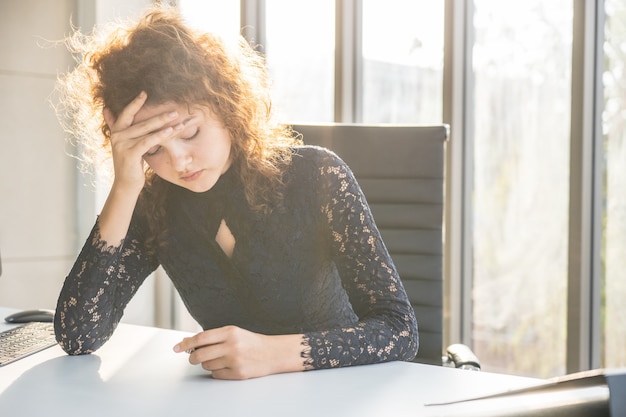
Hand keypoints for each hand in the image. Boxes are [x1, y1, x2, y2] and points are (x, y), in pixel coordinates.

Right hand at [103, 91, 181, 192]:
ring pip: (146, 130)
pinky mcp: (130, 153)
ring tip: (177, 119)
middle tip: (175, 110)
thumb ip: (118, 127)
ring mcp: (122, 144)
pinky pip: (148, 141)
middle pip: (140, 121)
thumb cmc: (130, 164)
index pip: (126, 113)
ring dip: (164, 124)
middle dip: (159, 115)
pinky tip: (171, 131)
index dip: (135, 103)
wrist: (126, 184)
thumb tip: (107, 110)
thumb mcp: (125, 144)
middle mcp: (117, 136)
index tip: (144, 92)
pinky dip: (161, 135)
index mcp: (116, 132)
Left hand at [173, 326, 304, 379]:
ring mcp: (235, 360)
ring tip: (220, 359)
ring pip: (207, 366)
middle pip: (200, 355)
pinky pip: (216, 375)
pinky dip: (217, 372)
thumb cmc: (250, 342)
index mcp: (230, 332)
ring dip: (208, 364)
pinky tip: (227, 366)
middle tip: (194, 358)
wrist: (272, 353)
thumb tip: (187, 341)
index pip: (201, 338)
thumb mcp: (232, 333)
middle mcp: (232, 345)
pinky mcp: (238, 373)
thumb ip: (211, 337)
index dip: (186, 344)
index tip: (177, 348)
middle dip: (193, 358)